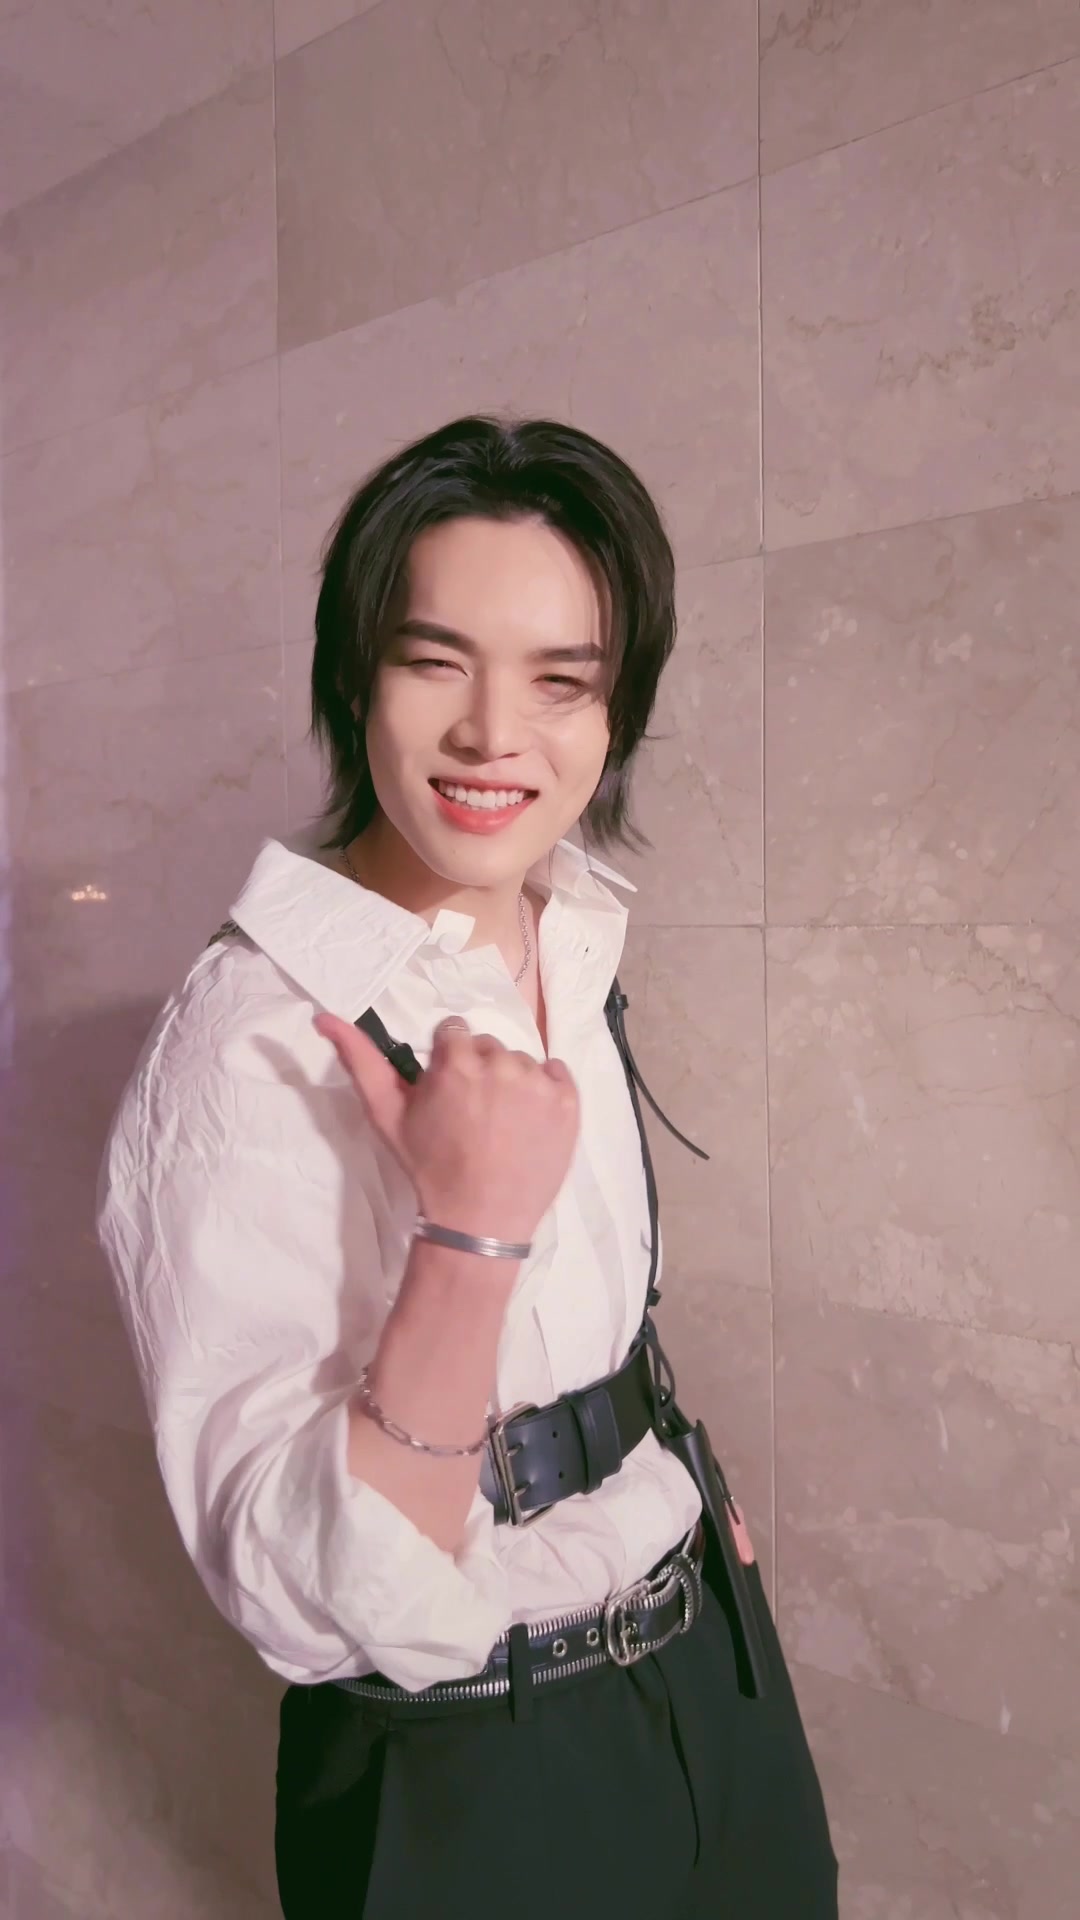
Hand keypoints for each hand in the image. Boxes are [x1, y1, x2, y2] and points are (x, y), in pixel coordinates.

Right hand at [314, 1013, 580, 1245]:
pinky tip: (528, 1122)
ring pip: (521, 1060)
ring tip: (500, 1124)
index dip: (447, 1063)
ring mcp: (539, 1083)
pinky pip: (556, 1074)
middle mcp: (501, 1063)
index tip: (448, 1094)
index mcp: (456, 1062)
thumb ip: (359, 1060)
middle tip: (472, 1114)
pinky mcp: (569, 1102)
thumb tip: (324, 1017)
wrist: (478, 1220)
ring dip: (511, 1082)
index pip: (453, 1033)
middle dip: (478, 1070)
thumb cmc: (428, 1168)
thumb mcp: (386, 1115)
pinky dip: (545, 1091)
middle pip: (488, 1046)